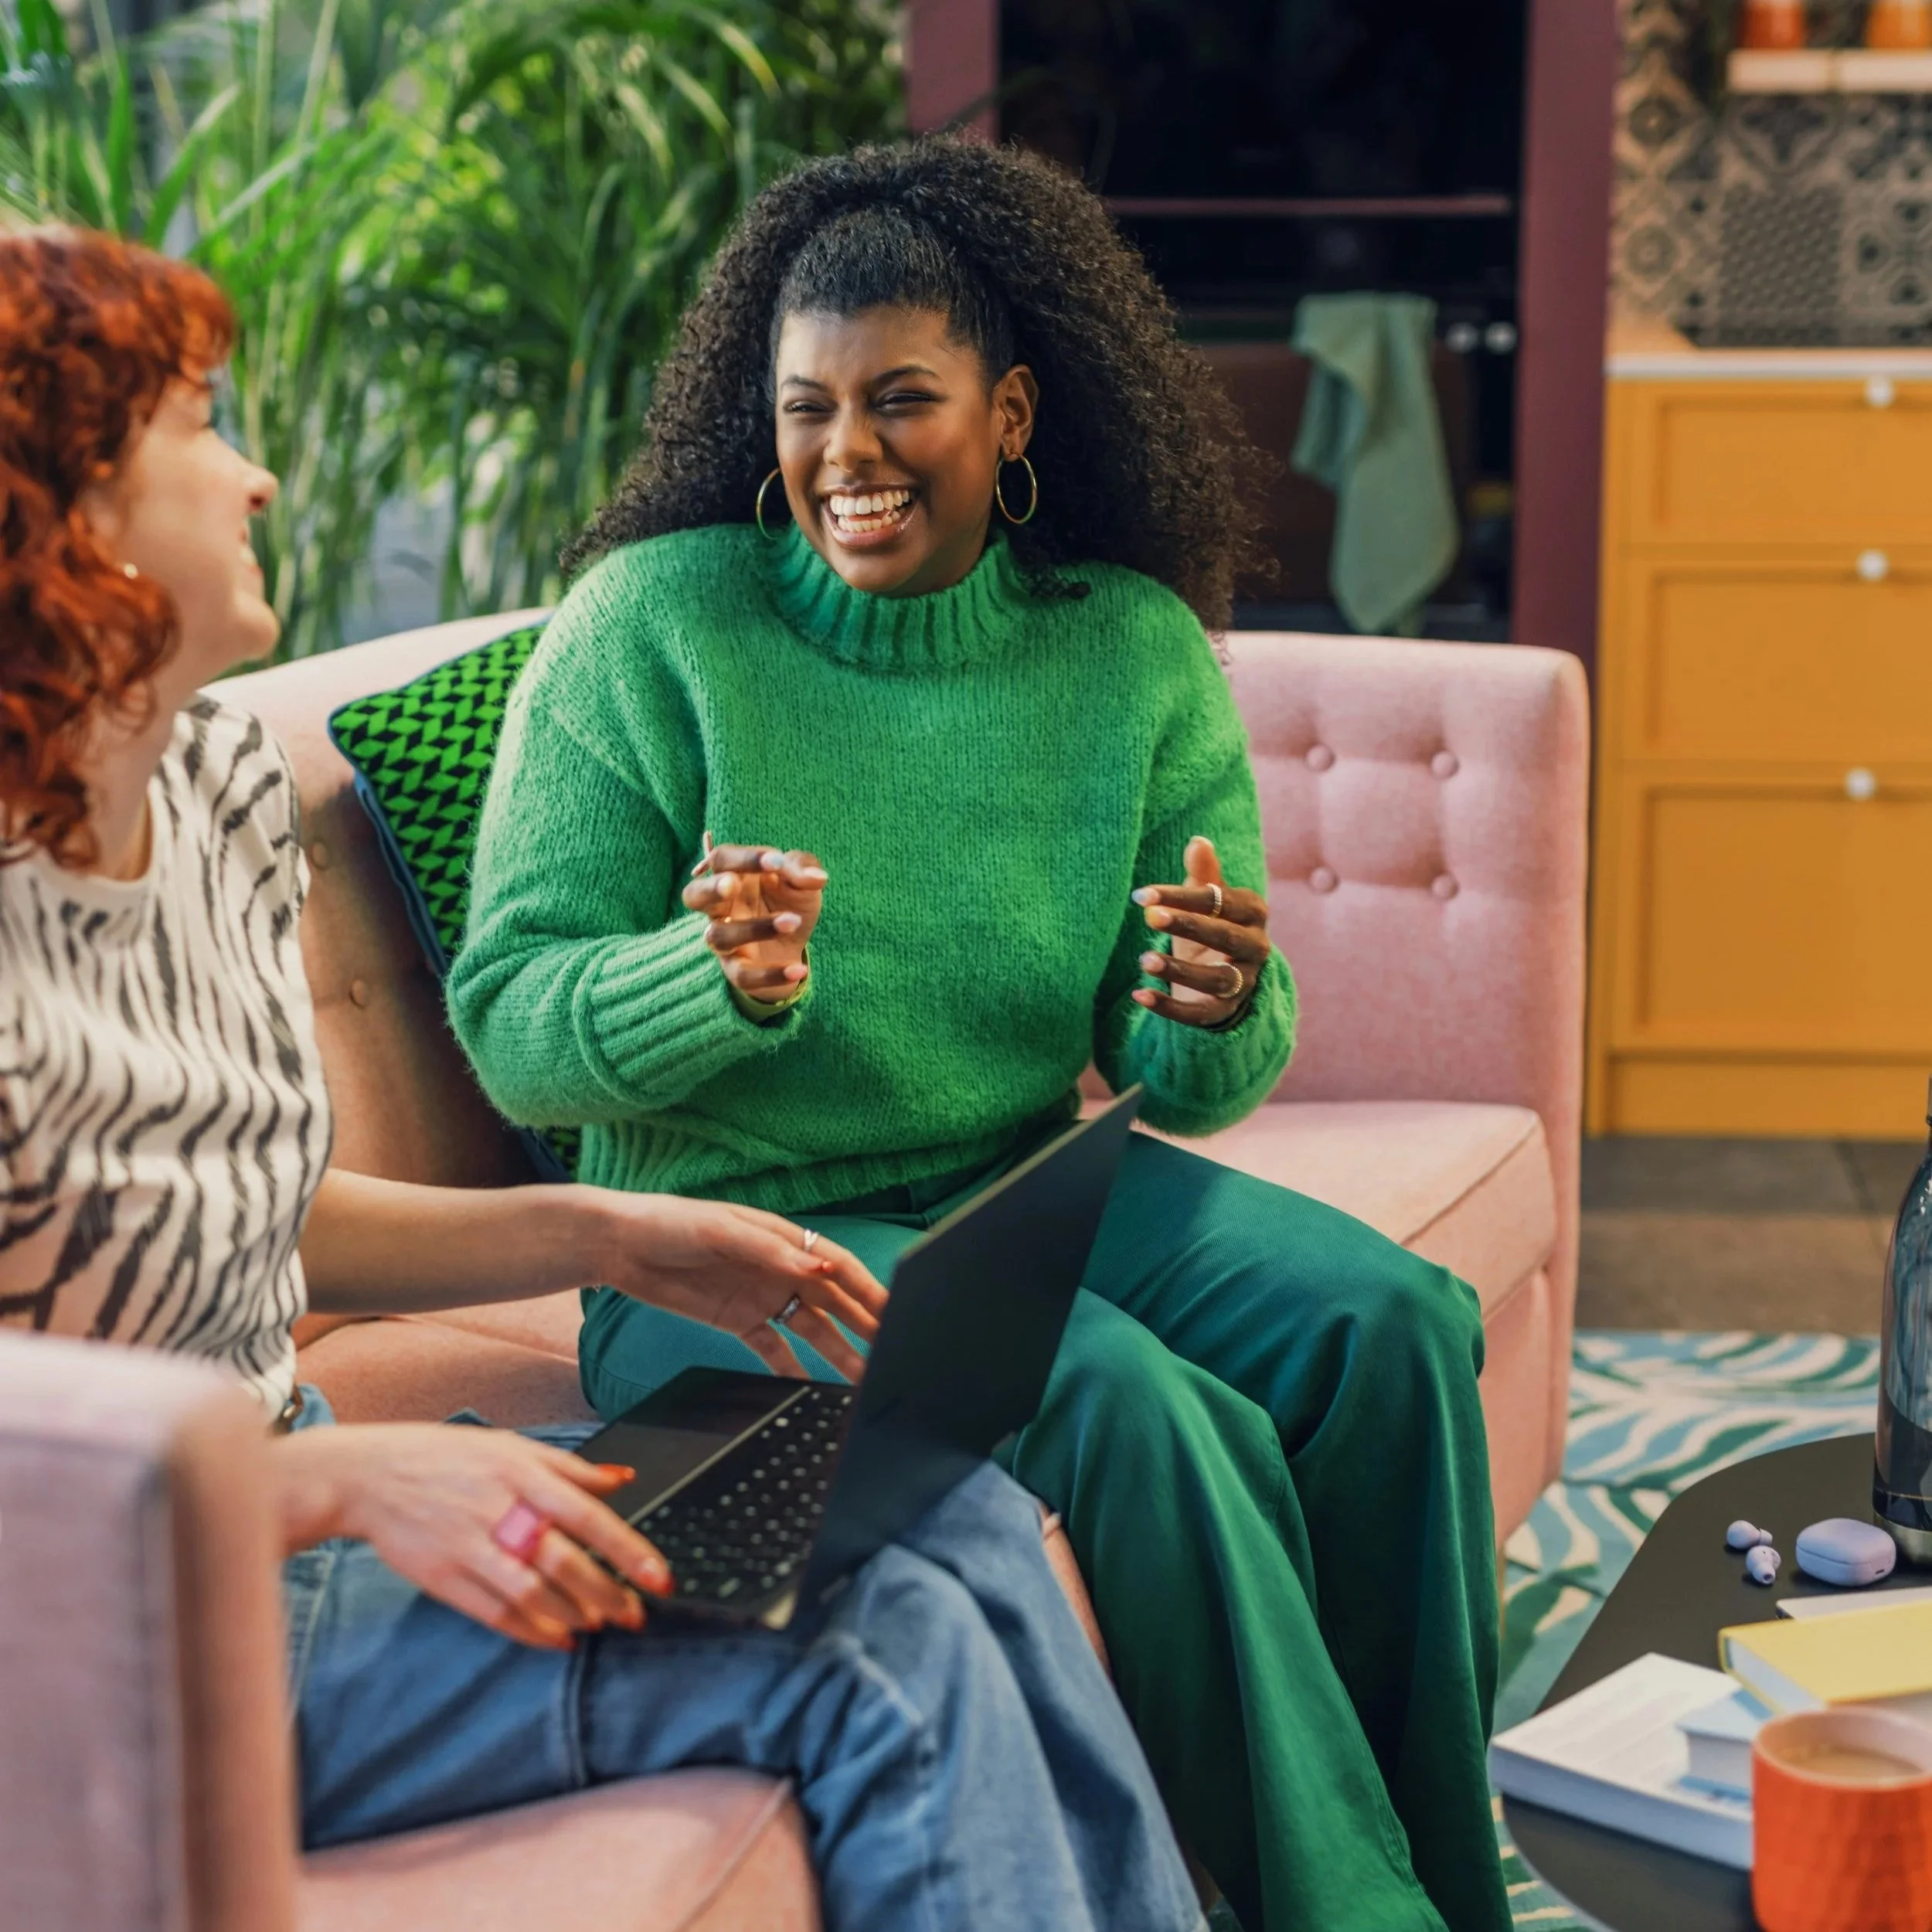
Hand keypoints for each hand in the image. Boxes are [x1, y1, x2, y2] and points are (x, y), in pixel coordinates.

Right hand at [274, 1423, 672, 1649]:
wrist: (368, 1477)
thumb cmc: (446, 1457)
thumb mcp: (510, 1447)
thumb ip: (568, 1467)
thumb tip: (622, 1480)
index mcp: (520, 1473)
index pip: (586, 1515)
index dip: (627, 1549)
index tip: (659, 1576)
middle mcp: (497, 1509)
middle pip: (563, 1560)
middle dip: (607, 1593)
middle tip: (636, 1613)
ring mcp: (468, 1546)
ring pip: (532, 1592)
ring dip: (573, 1614)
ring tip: (600, 1624)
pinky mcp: (444, 1578)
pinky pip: (496, 1613)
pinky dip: (532, 1631)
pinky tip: (558, 1638)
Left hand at [583, 1189, 885, 1380]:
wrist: (619, 1247)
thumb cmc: (670, 1223)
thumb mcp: (723, 1232)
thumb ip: (773, 1251)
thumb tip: (821, 1267)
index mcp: (784, 1239)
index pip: (839, 1265)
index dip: (870, 1290)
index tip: (895, 1313)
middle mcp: (781, 1268)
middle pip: (834, 1301)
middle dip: (865, 1325)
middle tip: (893, 1352)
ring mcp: (762, 1297)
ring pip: (812, 1329)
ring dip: (838, 1352)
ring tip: (863, 1380)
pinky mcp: (739, 1321)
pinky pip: (776, 1349)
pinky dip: (795, 1369)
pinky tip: (812, 1390)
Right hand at [682, 841, 825, 1003]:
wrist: (795, 943)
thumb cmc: (789, 901)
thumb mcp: (801, 881)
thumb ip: (804, 870)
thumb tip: (817, 877)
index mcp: (732, 875)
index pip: (723, 859)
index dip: (745, 858)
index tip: (777, 862)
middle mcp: (719, 907)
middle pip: (693, 895)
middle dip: (710, 888)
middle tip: (732, 884)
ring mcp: (724, 939)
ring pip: (719, 936)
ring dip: (754, 928)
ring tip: (792, 921)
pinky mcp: (736, 970)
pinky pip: (743, 976)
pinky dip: (771, 975)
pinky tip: (799, 969)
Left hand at [1130, 835, 1270, 1028]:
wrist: (1226, 976)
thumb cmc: (1211, 927)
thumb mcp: (1207, 902)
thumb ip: (1204, 875)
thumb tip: (1198, 841)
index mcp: (1253, 912)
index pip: (1220, 901)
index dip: (1183, 897)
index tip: (1143, 895)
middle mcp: (1256, 947)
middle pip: (1224, 936)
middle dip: (1188, 925)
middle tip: (1150, 917)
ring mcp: (1244, 982)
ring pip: (1216, 978)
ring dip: (1180, 969)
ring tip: (1145, 959)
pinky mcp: (1225, 1011)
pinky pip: (1200, 1013)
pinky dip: (1170, 1007)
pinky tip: (1139, 996)